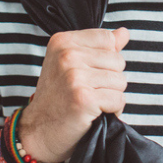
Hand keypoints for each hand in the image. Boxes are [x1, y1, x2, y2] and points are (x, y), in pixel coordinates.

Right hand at [19, 27, 127, 162]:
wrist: (38, 131)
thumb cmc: (59, 97)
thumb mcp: (73, 64)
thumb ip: (100, 47)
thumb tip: (124, 32)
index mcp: (63, 41)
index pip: (108, 39)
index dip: (106, 60)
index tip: (87, 73)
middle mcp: (67, 55)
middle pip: (118, 60)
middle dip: (110, 80)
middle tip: (87, 92)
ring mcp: (74, 76)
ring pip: (121, 81)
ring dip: (111, 97)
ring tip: (91, 103)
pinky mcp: (83, 98)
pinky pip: (118, 100)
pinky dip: (112, 111)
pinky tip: (93, 114)